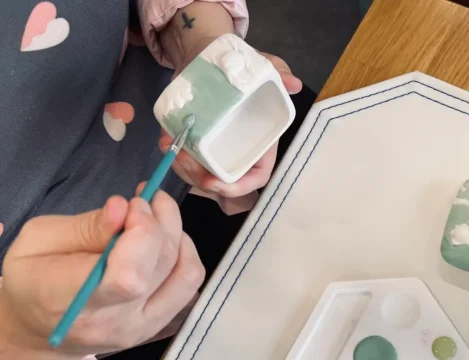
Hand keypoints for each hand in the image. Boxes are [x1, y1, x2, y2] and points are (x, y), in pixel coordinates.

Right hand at [0, 189, 203, 359]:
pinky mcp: (157, 325)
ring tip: (157, 214)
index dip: (143, 231)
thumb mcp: (38, 241)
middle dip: (161, 221)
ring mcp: (140, 327)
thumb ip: (84, 226)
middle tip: (146, 198)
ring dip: (178, 234)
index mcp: (71, 300)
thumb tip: (122, 208)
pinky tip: (166, 239)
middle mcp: (113, 321)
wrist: (38, 331)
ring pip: (184, 274)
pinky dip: (185, 254)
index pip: (128, 277)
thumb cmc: (32, 280)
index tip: (133, 204)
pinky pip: (188, 285)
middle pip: (161, 267)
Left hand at [161, 39, 302, 213]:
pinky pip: (184, 160)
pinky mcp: (195, 142)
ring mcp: (215, 149)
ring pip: (200, 174)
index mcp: (260, 142)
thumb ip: (277, 73)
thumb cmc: (237, 63)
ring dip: (182, 167)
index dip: (238, 187)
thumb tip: (294, 84)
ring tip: (170, 145)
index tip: (213, 181)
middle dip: (199, 176)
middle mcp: (238, 151)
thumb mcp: (259, 65)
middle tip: (182, 156)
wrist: (203, 53)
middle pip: (223, 180)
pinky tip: (165, 139)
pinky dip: (172, 154)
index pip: (256, 176)